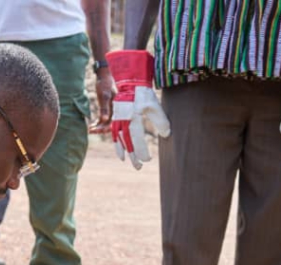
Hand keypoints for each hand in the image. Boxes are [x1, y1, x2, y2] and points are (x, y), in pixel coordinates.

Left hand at [89, 67, 114, 133]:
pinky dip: (99, 120)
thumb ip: (104, 108)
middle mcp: (116, 108)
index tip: (94, 130)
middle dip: (100, 128)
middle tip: (90, 130)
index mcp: (116, 107)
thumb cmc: (104, 84)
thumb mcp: (103, 96)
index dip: (103, 128)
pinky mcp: (108, 105)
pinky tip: (93, 123)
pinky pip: (104, 116)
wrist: (103, 74)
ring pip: (106, 120)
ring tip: (90, 128)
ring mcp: (112, 106)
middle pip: (109, 122)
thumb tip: (104, 119)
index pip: (111, 121)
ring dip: (99, 125)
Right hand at [107, 50, 169, 169]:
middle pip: (127, 142)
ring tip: (125, 160)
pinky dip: (116, 142)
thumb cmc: (144, 93)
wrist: (131, 80)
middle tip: (139, 167)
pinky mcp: (116, 117)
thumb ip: (161, 121)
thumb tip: (166, 135)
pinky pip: (114, 132)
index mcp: (133, 118)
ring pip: (119, 138)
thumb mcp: (155, 106)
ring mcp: (117, 119)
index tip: (147, 160)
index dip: (141, 151)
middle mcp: (123, 120)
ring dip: (123, 150)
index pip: (137, 139)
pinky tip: (120, 149)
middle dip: (133, 155)